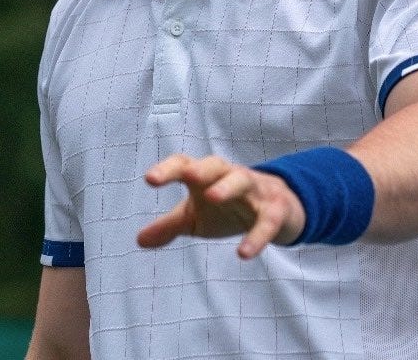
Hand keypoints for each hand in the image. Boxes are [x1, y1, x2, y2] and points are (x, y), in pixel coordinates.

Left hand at [137, 154, 305, 258]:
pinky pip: (268, 220)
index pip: (185, 164)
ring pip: (242, 181)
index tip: (150, 180)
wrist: (278, 207)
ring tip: (212, 197)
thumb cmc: (227, 207)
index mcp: (206, 176)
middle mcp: (229, 176)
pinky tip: (243, 253)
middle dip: (201, 169)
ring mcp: (254, 190)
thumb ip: (169, 226)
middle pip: (215, 165)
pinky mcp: (275, 210)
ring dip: (228, 186)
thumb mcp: (195, 217)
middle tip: (188, 176)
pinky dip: (258, 235)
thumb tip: (138, 240)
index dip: (168, 170)